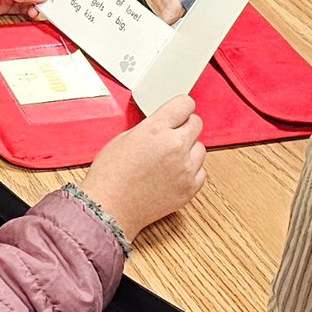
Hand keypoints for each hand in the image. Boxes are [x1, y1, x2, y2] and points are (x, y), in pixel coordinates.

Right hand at [79, 96, 205, 238]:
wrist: (110, 207)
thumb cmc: (110, 175)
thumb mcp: (124, 138)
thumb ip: (150, 128)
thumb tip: (165, 124)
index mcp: (156, 130)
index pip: (185, 104)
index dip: (181, 107)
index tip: (180, 111)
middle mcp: (174, 147)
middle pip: (197, 123)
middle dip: (185, 126)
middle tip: (172, 135)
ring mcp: (185, 169)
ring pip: (201, 148)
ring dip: (189, 149)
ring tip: (169, 158)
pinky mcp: (189, 189)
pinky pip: (201, 171)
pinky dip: (191, 170)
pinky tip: (174, 173)